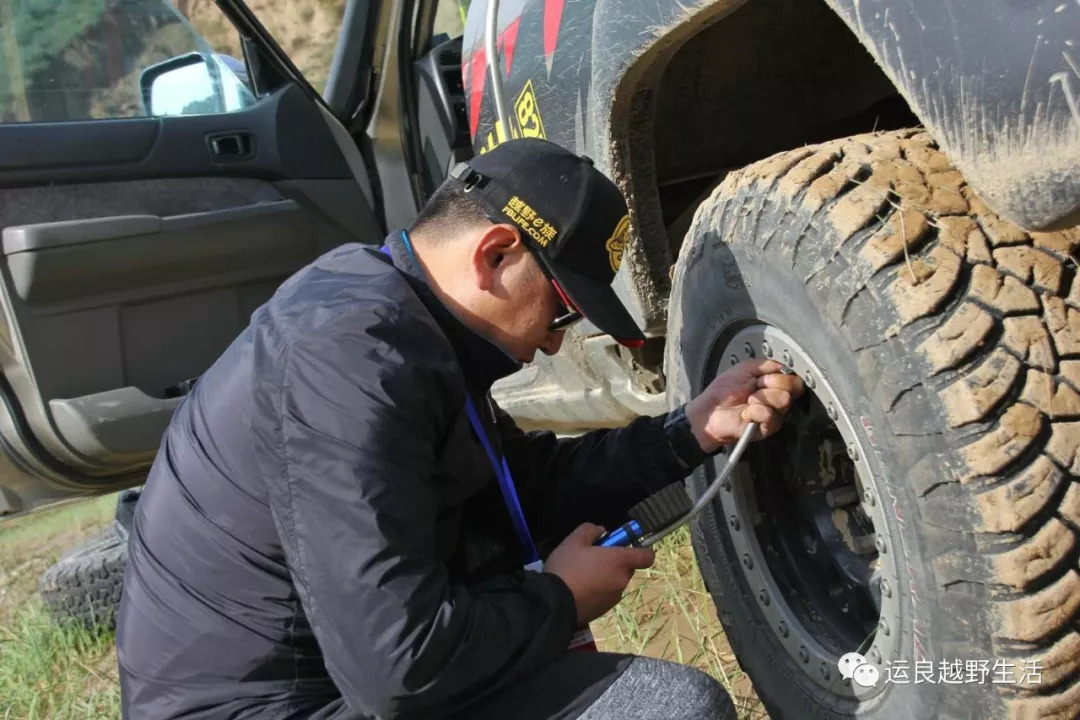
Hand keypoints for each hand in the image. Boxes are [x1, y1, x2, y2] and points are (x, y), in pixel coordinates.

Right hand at [544, 523, 654, 624]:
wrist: (554, 603)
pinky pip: (605, 596)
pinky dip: (597, 591)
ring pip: (614, 582)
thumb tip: (602, 532)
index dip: (640, 549)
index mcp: (619, 561)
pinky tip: (578, 589)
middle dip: (613, 562)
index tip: (623, 546)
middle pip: (626, 568)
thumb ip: (591, 530)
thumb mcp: (573, 541)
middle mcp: (622, 580)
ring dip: (604, 577)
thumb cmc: (567, 568)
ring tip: (580, 576)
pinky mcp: (604, 611)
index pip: (647, 556)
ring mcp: (614, 598)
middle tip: (591, 559)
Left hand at [683, 358, 804, 453]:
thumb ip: (765, 364)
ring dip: (762, 397)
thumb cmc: (724, 390)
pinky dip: (755, 411)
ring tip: (748, 401)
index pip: (794, 379)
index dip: (780, 375)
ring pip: (784, 400)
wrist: (710, 410)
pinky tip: (745, 413)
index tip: (762, 377)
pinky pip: (770, 415)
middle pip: (793, 388)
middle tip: (754, 388)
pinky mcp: (767, 428)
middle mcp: (778, 400)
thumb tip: (783, 366)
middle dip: (770, 384)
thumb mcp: (744, 368)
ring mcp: (775, 415)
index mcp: (775, 385)